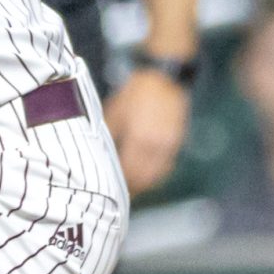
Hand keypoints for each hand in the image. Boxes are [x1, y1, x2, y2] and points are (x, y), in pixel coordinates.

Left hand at [103, 67, 190, 193]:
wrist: (164, 77)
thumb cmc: (135, 93)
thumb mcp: (115, 112)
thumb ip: (108, 135)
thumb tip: (97, 154)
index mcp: (138, 139)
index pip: (128, 172)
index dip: (119, 184)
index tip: (108, 190)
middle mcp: (155, 146)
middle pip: (143, 179)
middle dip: (131, 188)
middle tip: (118, 196)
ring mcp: (169, 145)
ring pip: (157, 176)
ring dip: (144, 184)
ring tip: (131, 189)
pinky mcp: (176, 142)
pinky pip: (166, 167)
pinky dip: (156, 175)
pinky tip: (147, 177)